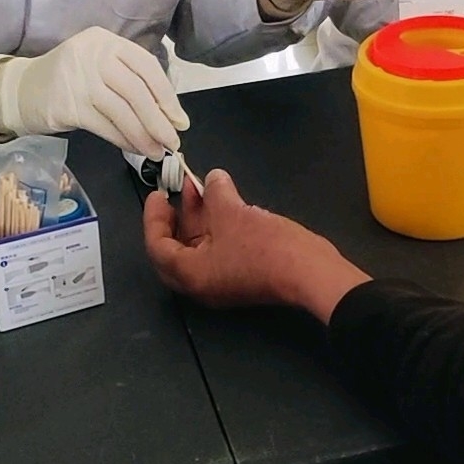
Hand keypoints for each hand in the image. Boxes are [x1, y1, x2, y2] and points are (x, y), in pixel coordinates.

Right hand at [0, 27, 187, 157]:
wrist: (21, 90)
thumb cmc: (71, 80)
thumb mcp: (100, 67)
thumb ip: (130, 82)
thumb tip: (168, 115)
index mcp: (106, 41)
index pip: (146, 67)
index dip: (167, 95)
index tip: (180, 120)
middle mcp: (93, 54)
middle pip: (137, 90)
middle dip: (159, 120)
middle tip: (173, 142)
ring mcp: (78, 79)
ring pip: (122, 111)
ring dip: (144, 135)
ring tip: (156, 151)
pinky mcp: (67, 105)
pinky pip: (105, 126)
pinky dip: (124, 140)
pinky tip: (134, 149)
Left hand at [143, 172, 370, 322]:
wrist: (309, 271)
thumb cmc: (263, 246)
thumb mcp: (232, 212)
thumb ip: (214, 192)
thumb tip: (211, 178)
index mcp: (189, 275)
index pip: (157, 246)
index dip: (154, 217)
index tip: (158, 193)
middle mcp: (200, 284)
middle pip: (176, 249)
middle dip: (177, 215)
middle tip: (180, 188)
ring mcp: (222, 283)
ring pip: (199, 248)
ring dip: (199, 218)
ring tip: (204, 187)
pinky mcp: (242, 277)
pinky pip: (218, 250)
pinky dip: (216, 227)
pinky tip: (227, 202)